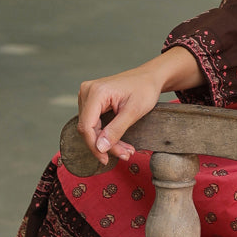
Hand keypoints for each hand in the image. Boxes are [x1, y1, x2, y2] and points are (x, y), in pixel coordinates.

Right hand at [76, 48, 198, 165]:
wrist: (150, 77)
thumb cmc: (145, 89)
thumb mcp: (134, 111)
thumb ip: (116, 130)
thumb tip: (100, 148)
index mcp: (97, 92)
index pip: (87, 126)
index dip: (94, 146)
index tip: (106, 159)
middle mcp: (87, 91)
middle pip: (88, 128)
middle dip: (105, 145)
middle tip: (125, 154)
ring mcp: (88, 95)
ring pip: (91, 127)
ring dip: (106, 142)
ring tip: (125, 149)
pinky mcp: (92, 100)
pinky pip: (94, 122)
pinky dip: (106, 134)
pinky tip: (119, 142)